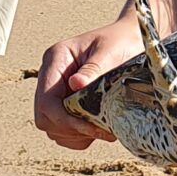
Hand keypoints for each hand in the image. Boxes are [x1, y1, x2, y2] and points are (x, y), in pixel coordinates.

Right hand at [34, 23, 141, 148]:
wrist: (132, 38)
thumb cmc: (122, 41)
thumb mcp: (110, 51)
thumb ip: (94, 69)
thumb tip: (76, 85)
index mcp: (56, 59)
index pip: (46, 99)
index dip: (64, 119)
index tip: (91, 127)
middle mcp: (52, 76)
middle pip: (45, 117)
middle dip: (70, 128)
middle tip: (99, 130)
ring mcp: (58, 91)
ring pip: (53, 127)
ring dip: (76, 134)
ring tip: (102, 129)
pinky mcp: (68, 103)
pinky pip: (64, 131)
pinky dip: (80, 136)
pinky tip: (98, 128)